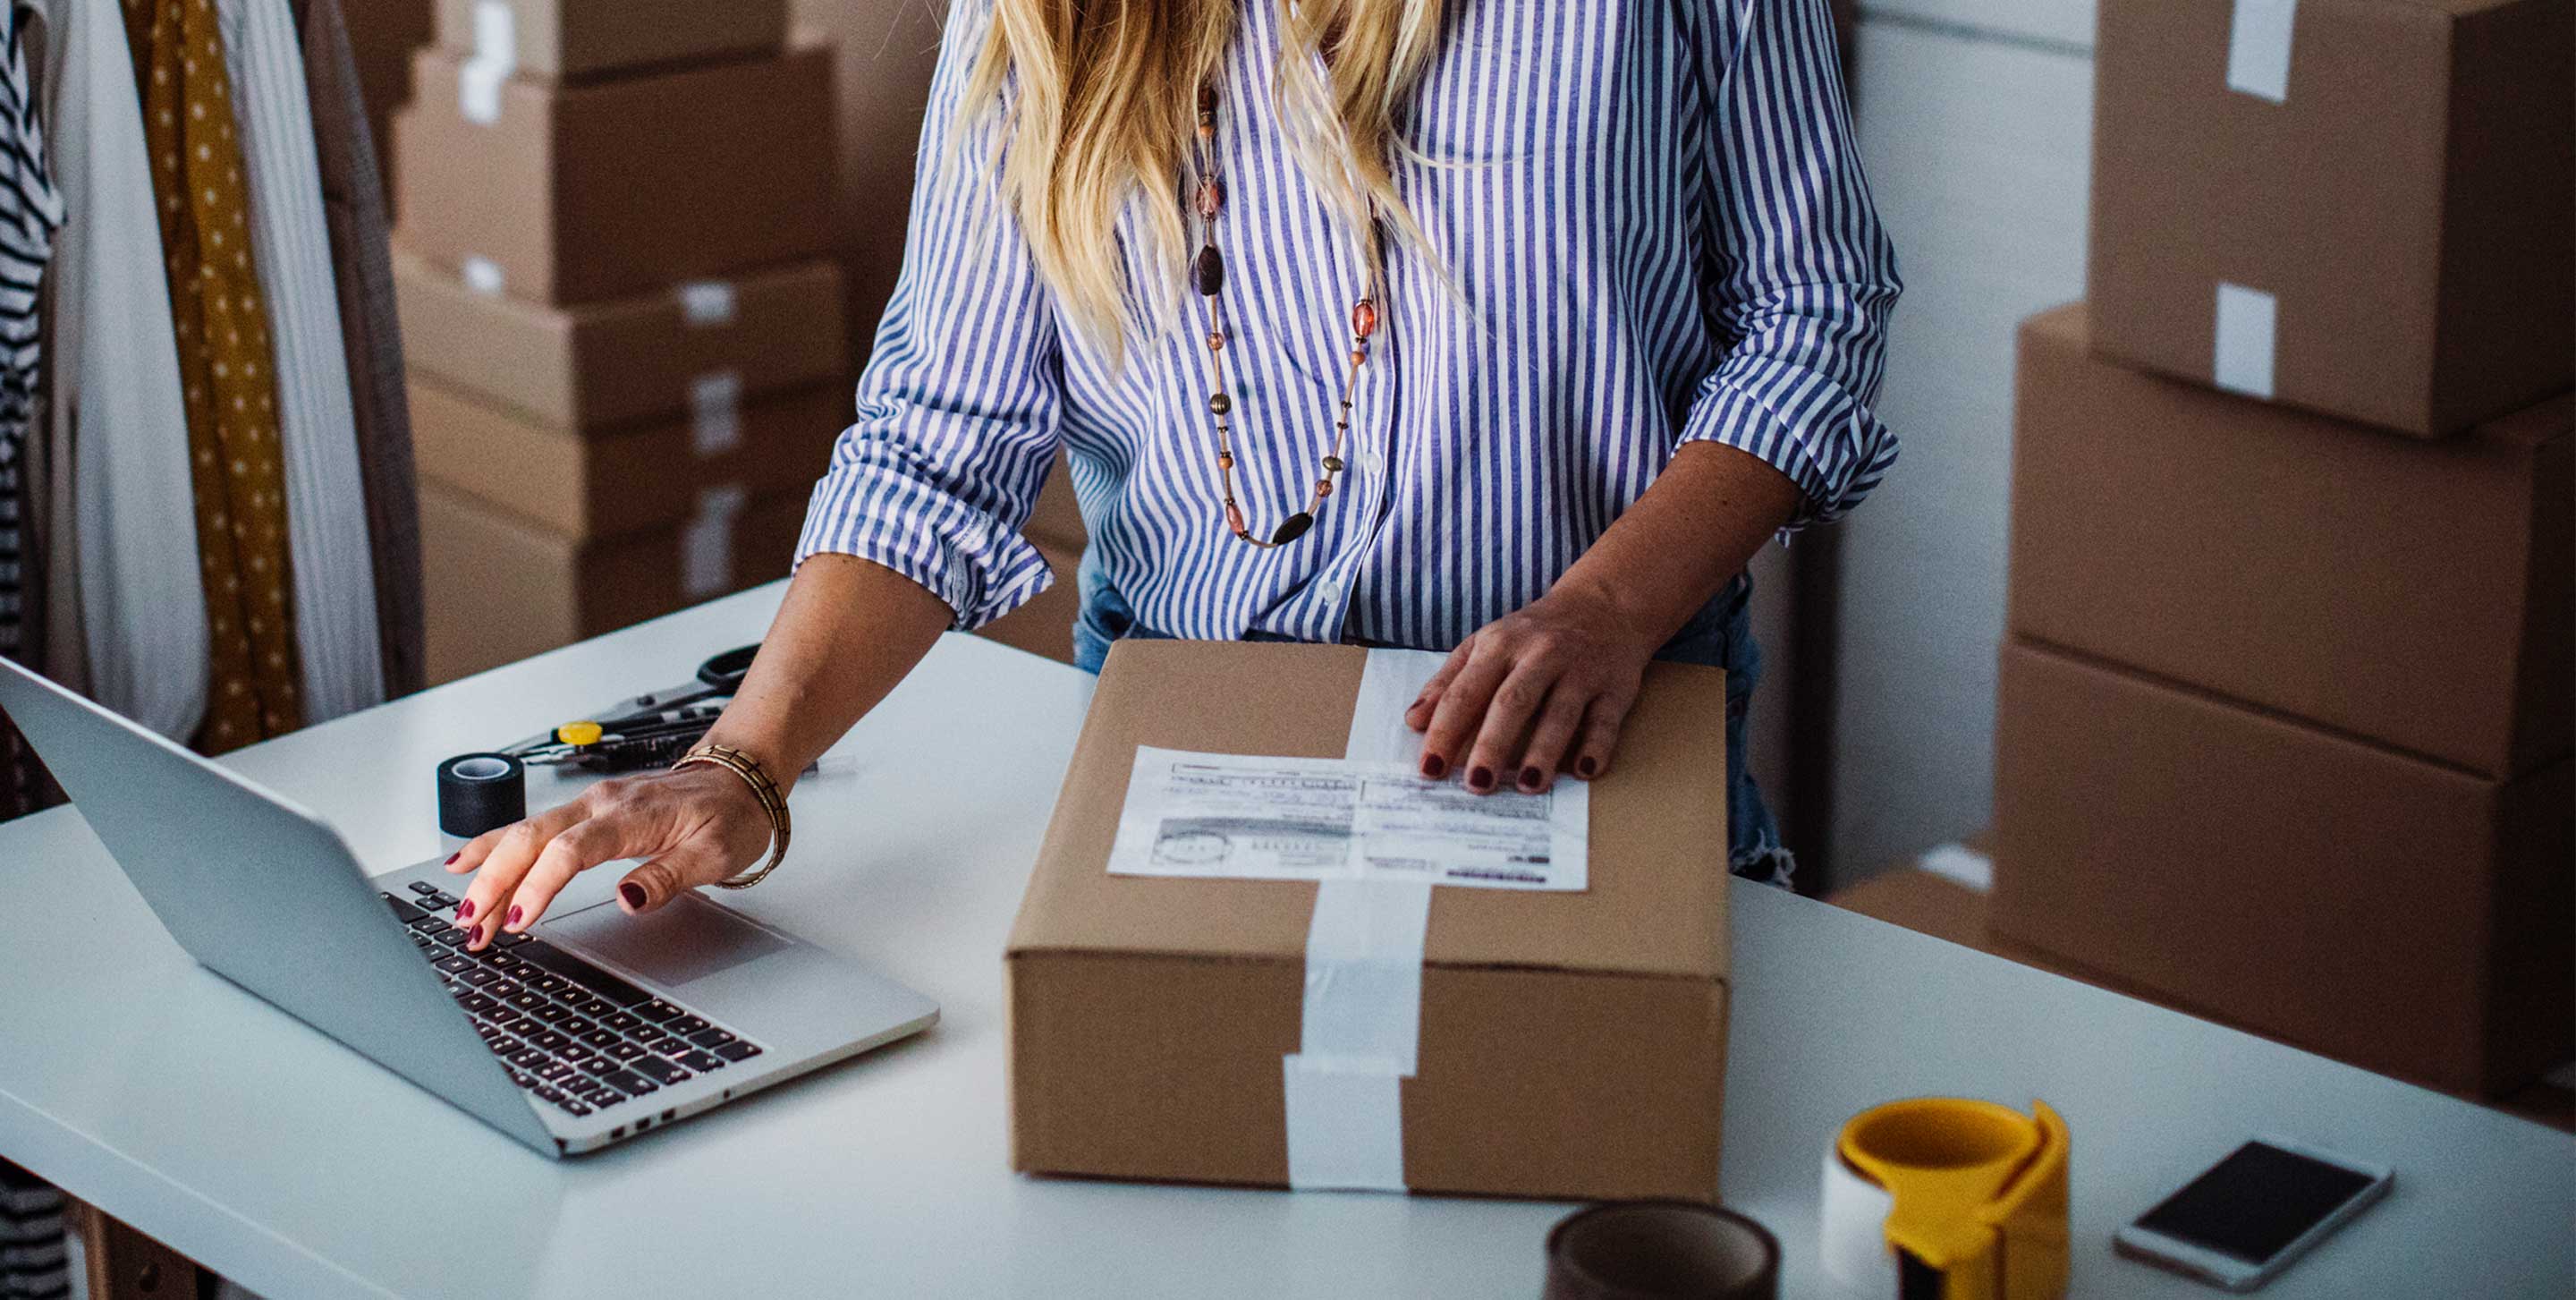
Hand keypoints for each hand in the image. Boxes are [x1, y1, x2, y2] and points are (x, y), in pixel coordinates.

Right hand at [443, 764, 775, 948]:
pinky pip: (532, 828)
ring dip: (490, 872)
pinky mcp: (585, 812)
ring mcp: (589, 804)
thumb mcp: (714, 854)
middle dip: (495, 883)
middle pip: (532, 839)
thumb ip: (668, 877)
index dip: (540, 885)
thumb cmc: (729, 816)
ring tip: (463, 913)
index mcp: (632, 815)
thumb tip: (627, 899)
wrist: (739, 780)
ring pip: (523, 833)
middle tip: (471, 926)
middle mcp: (601, 803)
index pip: (571, 850)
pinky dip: (496, 847)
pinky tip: (467, 864)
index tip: (519, 921)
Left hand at [1404, 583, 1659, 794]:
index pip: (1465, 693)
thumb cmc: (1532, 634)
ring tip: (1528, 786)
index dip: (1445, 732)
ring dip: (1544, 751)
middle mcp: (1540, 655)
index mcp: (1498, 645)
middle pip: (1512, 703)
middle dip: (1493, 745)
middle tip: (1476, 785)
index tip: (1429, 770)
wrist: (1603, 605)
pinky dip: (1597, 745)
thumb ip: (1448, 682)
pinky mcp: (1615, 687)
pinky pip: (1606, 719)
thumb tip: (1413, 722)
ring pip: (1560, 712)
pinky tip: (1584, 771)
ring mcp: (1580, 670)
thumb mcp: (1484, 646)